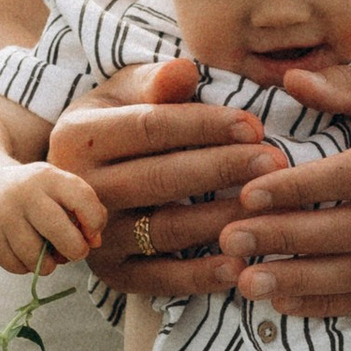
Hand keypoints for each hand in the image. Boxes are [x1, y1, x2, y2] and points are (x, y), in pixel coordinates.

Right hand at [0, 159, 107, 276]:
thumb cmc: (38, 196)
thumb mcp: (62, 191)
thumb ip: (88, 211)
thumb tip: (94, 242)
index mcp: (48, 177)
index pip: (83, 199)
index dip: (95, 222)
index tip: (91, 233)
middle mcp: (23, 192)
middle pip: (60, 233)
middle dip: (76, 251)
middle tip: (75, 253)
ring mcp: (2, 215)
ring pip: (36, 258)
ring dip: (48, 265)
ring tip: (46, 254)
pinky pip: (17, 267)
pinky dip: (26, 267)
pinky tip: (24, 254)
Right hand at [50, 58, 290, 301]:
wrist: (75, 181)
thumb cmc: (119, 123)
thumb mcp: (126, 92)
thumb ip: (156, 81)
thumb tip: (184, 71)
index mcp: (80, 135)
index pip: (151, 127)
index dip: (204, 126)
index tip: (254, 125)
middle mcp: (82, 188)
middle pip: (160, 178)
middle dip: (222, 168)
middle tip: (275, 162)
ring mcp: (95, 236)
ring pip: (163, 229)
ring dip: (219, 221)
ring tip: (269, 209)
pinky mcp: (111, 274)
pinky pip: (158, 279)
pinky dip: (199, 277)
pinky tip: (240, 266)